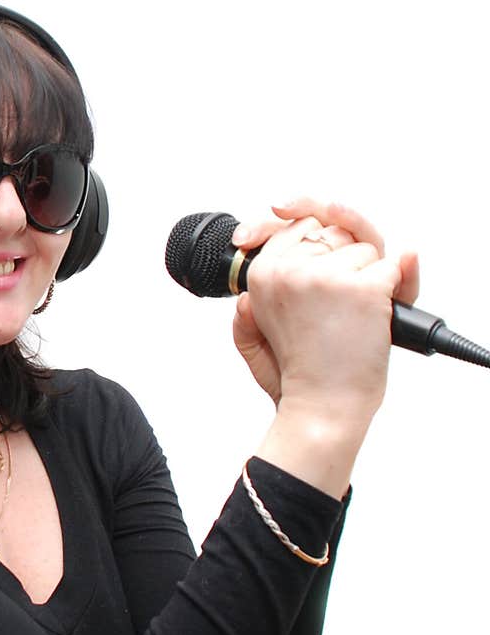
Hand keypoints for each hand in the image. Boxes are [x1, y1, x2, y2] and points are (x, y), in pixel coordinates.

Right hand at [231, 197, 419, 421]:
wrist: (321, 407)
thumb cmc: (296, 374)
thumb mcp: (254, 339)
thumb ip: (243, 311)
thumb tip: (242, 296)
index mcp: (262, 275)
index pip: (300, 227)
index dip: (318, 247)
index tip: (320, 276)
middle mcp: (289, 269)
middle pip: (335, 233)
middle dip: (343, 263)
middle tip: (334, 307)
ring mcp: (325, 276)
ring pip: (365, 249)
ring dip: (366, 280)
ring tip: (347, 318)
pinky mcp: (361, 287)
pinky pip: (393, 268)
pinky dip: (391, 294)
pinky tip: (369, 319)